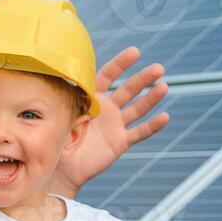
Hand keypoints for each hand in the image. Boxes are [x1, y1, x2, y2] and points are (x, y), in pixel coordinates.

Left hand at [55, 47, 170, 194]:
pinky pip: (139, 133)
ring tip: (164, 86)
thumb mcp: (62, 114)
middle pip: (128, 90)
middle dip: (143, 78)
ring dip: (151, 98)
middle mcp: (106, 109)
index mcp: (91, 98)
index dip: (121, 64)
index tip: (135, 52)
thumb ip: (70, 100)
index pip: (107, 76)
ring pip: (137, 109)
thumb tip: (66, 79)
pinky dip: (152, 126)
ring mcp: (115, 125)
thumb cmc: (57, 138)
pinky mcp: (120, 142)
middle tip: (158, 68)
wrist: (60, 168)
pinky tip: (164, 117)